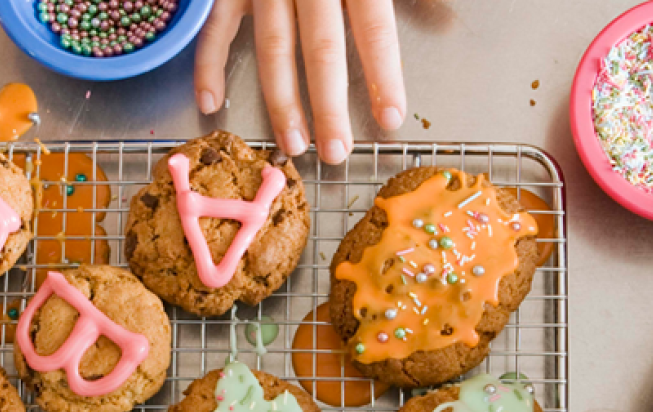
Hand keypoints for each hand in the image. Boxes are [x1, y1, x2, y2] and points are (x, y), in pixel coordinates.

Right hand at [194, 0, 404, 163]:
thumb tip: (443, 19)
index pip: (373, 28)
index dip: (383, 74)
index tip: (389, 118)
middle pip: (321, 47)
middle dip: (328, 104)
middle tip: (336, 151)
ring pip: (272, 46)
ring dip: (281, 99)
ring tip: (294, 143)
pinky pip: (216, 24)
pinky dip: (208, 63)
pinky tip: (212, 101)